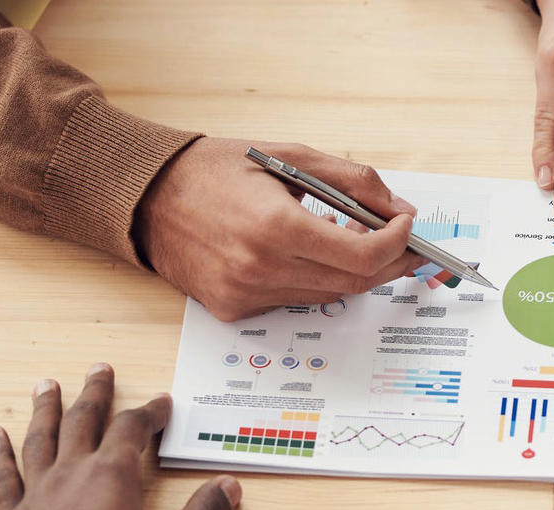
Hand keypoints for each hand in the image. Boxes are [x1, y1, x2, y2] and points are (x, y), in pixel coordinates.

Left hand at [0, 364, 241, 509]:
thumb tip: (227, 487)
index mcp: (113, 478)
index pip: (134, 429)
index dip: (151, 412)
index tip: (162, 403)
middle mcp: (71, 477)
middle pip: (83, 421)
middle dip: (96, 393)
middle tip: (100, 369)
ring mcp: (37, 498)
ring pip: (40, 439)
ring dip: (46, 409)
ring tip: (46, 384)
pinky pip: (2, 478)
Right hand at [136, 137, 425, 320]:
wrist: (146, 196)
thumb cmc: (216, 169)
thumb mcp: (290, 155)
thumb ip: (353, 182)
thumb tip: (399, 210)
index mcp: (275, 227)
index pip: (363, 256)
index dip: (397, 244)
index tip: (407, 226)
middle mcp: (259, 269)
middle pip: (353, 283)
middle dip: (388, 262)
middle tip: (402, 242)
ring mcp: (245, 296)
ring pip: (327, 296)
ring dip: (352, 271)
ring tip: (352, 239)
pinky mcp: (233, 310)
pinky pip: (294, 302)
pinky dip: (313, 280)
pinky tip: (307, 254)